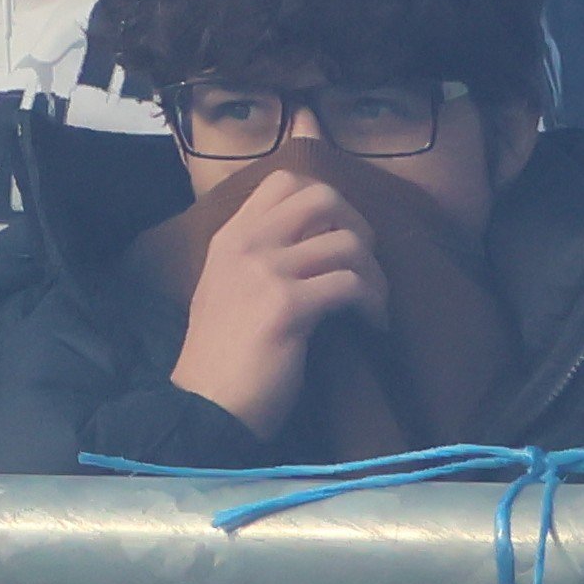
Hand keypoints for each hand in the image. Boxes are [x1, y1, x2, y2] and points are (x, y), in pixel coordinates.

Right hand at [170, 171, 389, 436]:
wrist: (208, 403)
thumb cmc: (224, 353)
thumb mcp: (229, 286)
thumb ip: (259, 256)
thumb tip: (315, 240)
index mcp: (231, 235)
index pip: (285, 180)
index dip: (326, 201)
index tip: (340, 236)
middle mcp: (247, 243)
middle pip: (322, 196)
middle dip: (357, 226)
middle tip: (362, 266)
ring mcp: (266, 271)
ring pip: (347, 242)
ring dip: (374, 274)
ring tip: (373, 304)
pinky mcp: (288, 306)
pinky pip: (350, 284)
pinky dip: (373, 304)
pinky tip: (372, 324)